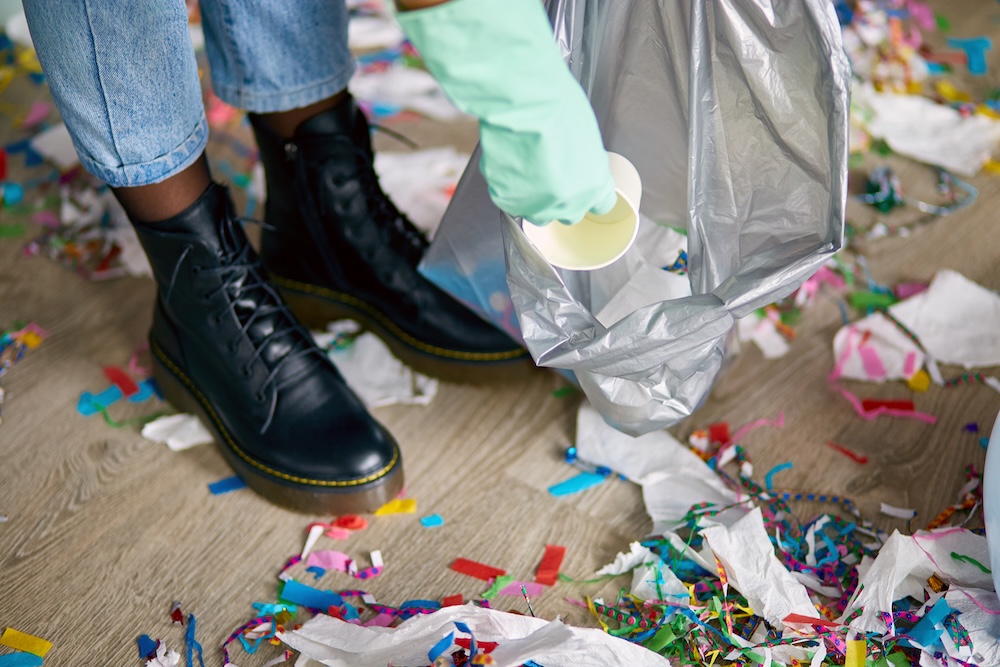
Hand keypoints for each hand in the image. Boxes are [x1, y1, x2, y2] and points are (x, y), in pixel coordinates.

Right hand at [397, 0, 616, 224]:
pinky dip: (507, 184)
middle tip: (550, 173)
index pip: (602, 205)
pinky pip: (508, 198)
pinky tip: (509, 160)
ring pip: (536, 212)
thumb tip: (577, 167)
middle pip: (568, 214)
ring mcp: (535, 205)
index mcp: (594, 186)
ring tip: (526, 166)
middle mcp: (567, 202)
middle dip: (562, 198)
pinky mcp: (507, 199)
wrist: (524, 102)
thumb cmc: (558, 107)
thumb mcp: (587, 136)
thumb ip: (586, 163)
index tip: (584, 186)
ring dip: (533, 196)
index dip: (591, 194)